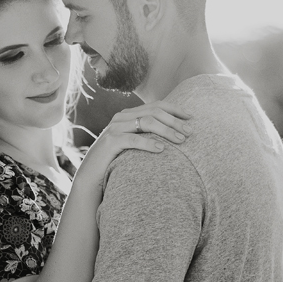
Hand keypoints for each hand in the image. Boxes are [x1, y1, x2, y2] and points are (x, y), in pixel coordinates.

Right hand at [76, 102, 191, 185]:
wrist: (92, 176)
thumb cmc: (117, 161)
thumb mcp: (134, 144)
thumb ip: (148, 135)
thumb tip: (175, 134)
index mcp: (129, 114)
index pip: (156, 105)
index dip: (175, 109)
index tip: (191, 118)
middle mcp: (122, 117)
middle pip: (154, 111)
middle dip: (174, 121)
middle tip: (190, 132)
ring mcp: (115, 128)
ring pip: (146, 122)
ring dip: (166, 130)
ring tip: (180, 140)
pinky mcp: (110, 141)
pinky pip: (133, 139)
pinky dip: (149, 143)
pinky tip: (161, 149)